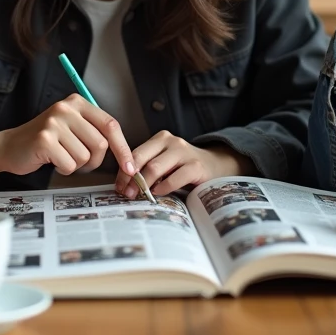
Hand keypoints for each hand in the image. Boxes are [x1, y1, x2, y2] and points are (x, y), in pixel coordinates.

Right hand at [0, 93, 136, 177]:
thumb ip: (94, 131)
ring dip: (76, 165)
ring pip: (85, 156)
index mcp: (77, 102)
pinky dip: (63, 170)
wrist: (9, 146)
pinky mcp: (44, 140)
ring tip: (62, 157)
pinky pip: (69, 165)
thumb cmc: (45, 141)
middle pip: (100, 144)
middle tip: (79, 161)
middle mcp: (66, 108)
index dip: (122, 148)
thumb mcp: (72, 127)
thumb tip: (125, 153)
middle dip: (94, 160)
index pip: (111, 125)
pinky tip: (52, 160)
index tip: (129, 166)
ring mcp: (54, 123)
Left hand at [115, 131, 251, 196]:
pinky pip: (174, 178)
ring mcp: (184, 152)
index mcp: (160, 139)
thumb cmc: (184, 168)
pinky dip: (163, 188)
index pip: (136, 153)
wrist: (217, 166)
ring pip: (155, 167)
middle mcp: (172, 141)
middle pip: (142, 159)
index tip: (118, 187)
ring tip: (138, 196)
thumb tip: (125, 186)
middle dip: (131, 178)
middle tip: (125, 194)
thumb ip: (148, 168)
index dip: (124, 171)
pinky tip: (158, 194)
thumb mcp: (166, 163)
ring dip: (143, 184)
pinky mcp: (196, 166)